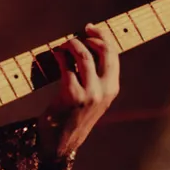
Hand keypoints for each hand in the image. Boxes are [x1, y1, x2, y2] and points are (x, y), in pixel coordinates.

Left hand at [37, 24, 119, 160]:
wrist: (61, 141)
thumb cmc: (74, 115)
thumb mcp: (94, 98)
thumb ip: (96, 78)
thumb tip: (87, 45)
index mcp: (112, 89)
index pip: (114, 56)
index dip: (103, 38)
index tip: (91, 28)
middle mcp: (104, 91)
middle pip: (105, 52)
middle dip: (93, 36)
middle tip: (81, 32)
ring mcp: (89, 94)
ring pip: (84, 56)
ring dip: (72, 44)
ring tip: (64, 45)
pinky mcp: (72, 95)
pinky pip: (66, 66)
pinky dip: (59, 55)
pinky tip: (55, 54)